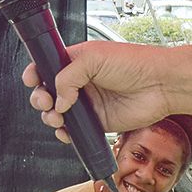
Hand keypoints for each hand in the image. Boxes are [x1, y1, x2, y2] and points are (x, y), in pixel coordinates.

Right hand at [22, 41, 170, 143]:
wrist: (159, 85)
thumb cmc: (134, 63)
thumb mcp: (93, 58)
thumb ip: (68, 76)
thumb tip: (58, 98)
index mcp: (77, 61)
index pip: (47, 66)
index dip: (36, 73)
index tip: (32, 79)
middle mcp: (80, 82)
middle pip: (47, 92)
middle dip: (39, 97)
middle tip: (45, 100)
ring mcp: (88, 102)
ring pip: (57, 112)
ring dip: (50, 116)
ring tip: (57, 116)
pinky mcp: (98, 121)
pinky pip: (75, 130)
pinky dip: (66, 133)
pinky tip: (66, 131)